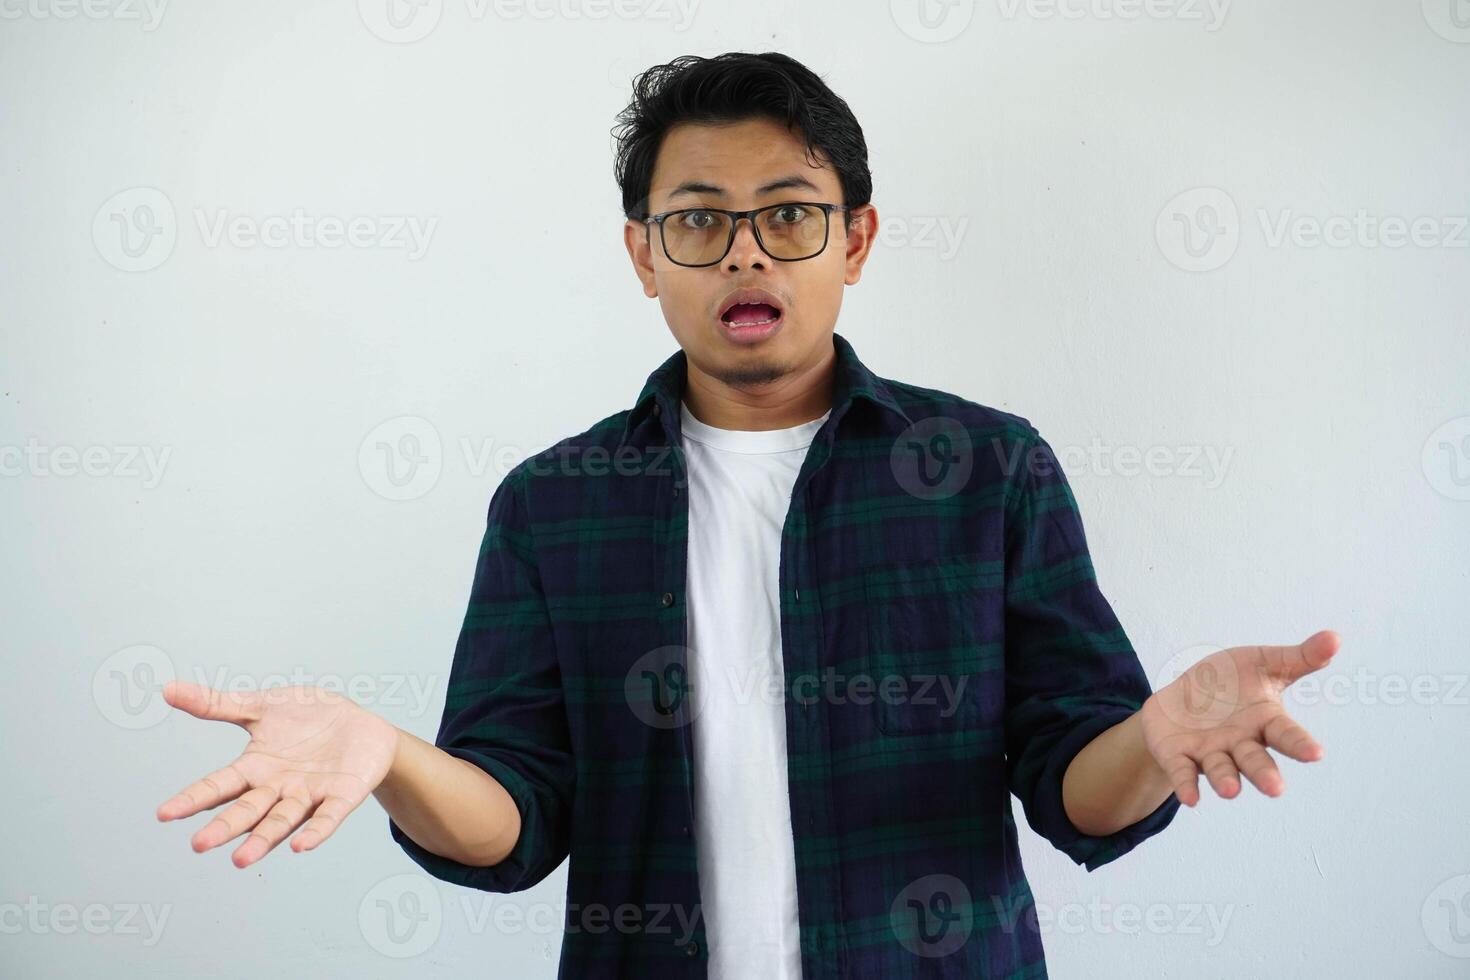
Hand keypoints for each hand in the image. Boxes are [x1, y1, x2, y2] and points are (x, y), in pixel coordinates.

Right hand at [156, 681, 398, 866]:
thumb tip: (167, 689)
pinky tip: (300, 846)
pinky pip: (327, 817)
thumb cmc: (309, 718)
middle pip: (247, 811)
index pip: (219, 786)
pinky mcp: (342, 796)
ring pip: (281, 821)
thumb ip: (218, 704)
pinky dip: (315, 831)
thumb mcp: (263, 706)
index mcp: (256, 768)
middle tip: (199, 844)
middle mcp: (278, 788)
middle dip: (225, 827)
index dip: (193, 798)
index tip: (164, 813)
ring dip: (262, 839)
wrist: (361, 725)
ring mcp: (309, 795)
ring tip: (240, 858)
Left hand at [1139, 630, 1340, 806]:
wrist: (1183, 698)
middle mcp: (1241, 743)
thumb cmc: (1230, 682)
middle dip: (1264, 774)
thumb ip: (1299, 658)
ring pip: (1221, 769)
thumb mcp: (1262, 663)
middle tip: (1275, 788)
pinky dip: (1186, 784)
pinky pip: (1183, 771)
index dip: (1300, 744)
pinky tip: (1190, 799)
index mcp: (1264, 721)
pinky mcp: (1179, 755)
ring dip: (1226, 780)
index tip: (1316, 753)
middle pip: (1255, 760)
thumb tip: (1336, 638)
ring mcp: (1210, 752)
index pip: (1286, 734)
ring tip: (1231, 790)